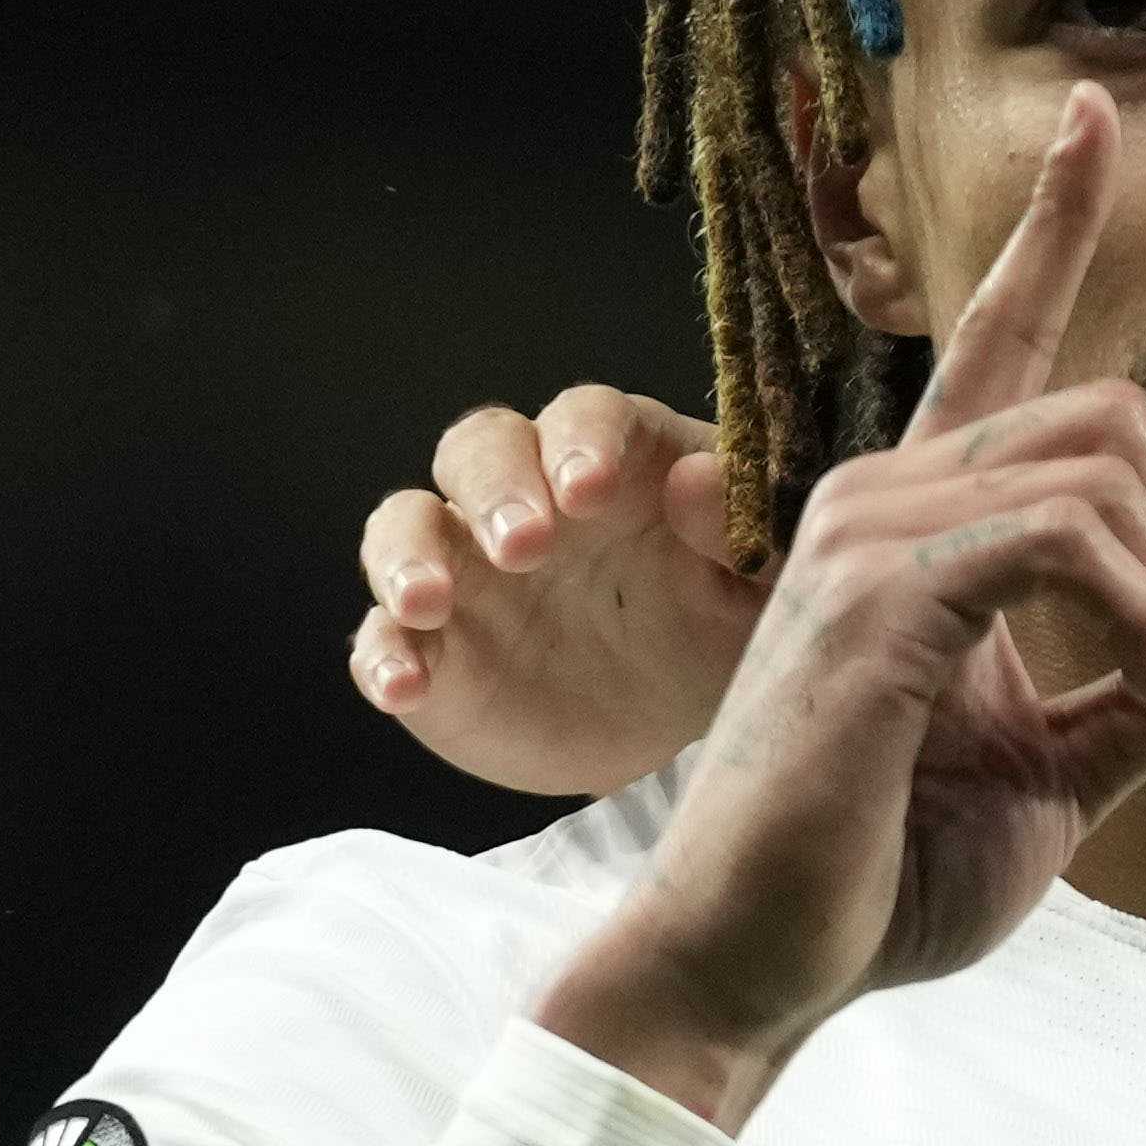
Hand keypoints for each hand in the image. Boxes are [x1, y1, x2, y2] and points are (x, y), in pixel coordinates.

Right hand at [350, 381, 759, 801]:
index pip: (583, 416)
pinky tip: (404, 687)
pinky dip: (383, 656)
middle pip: (479, 451)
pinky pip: (386, 638)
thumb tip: (696, 480)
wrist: (678, 728)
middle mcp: (526, 497)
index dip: (580, 441)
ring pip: (407, 527)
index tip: (590, 487)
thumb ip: (745, 531)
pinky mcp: (436, 649)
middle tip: (524, 544)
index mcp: (614, 460)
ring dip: (406, 555)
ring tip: (427, 601)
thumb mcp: (762, 590)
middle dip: (493, 489)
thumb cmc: (723, 627)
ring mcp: (469, 572)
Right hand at [528, 88, 1145, 1129]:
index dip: (1053, 223)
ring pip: (1102, 471)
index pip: (995, 336)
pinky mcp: (877, 601)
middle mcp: (882, 499)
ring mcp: (869, 539)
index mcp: (917, 524)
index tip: (1100, 117)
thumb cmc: (878, 879)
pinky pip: (1067, 543)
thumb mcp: (1057, 782)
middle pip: (1111, 418)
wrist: (753, 969)